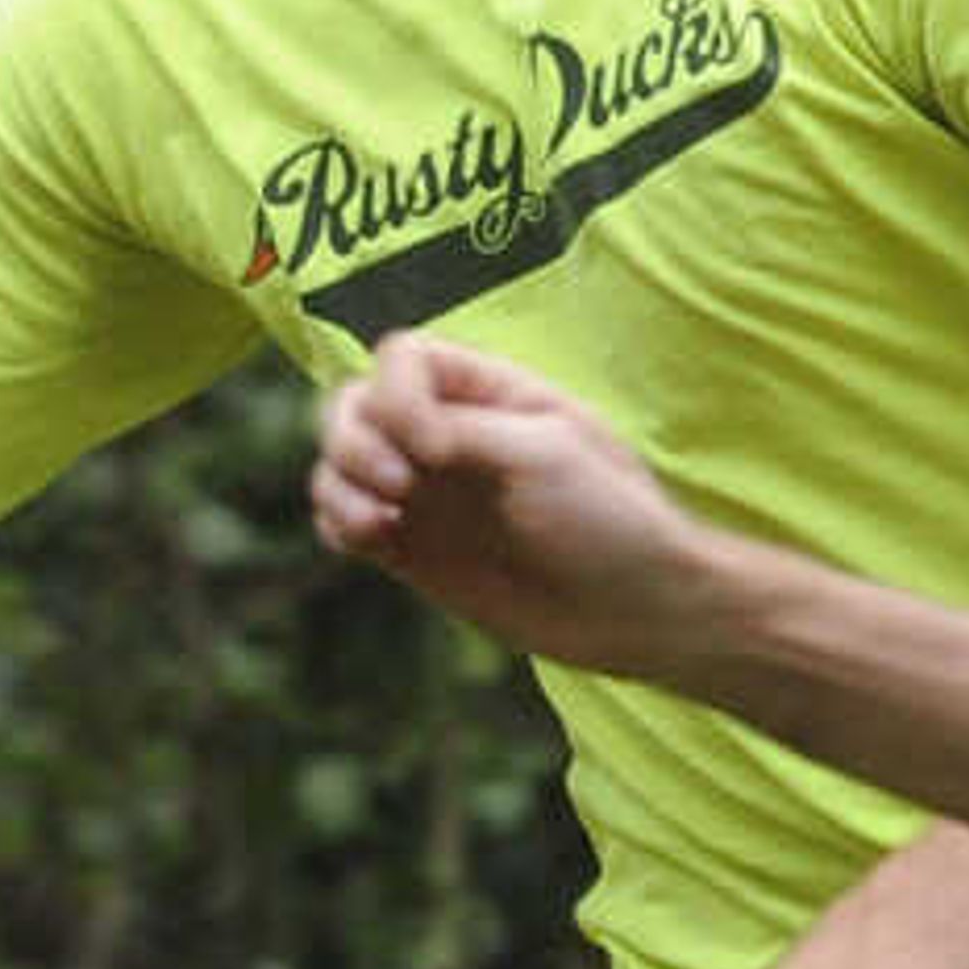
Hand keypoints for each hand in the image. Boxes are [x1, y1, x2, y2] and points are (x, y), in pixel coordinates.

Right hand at [312, 332, 714, 677]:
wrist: (634, 609)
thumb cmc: (610, 520)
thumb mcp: (544, 454)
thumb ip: (462, 429)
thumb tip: (396, 434)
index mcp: (488, 391)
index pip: (400, 359)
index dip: (397, 396)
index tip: (434, 451)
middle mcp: (447, 433)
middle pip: (353, 404)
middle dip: (353, 439)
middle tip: (399, 487)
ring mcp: (426, 492)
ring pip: (338, 463)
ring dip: (338, 484)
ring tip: (379, 525)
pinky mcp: (412, 548)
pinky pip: (341, 520)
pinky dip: (335, 523)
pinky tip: (372, 540)